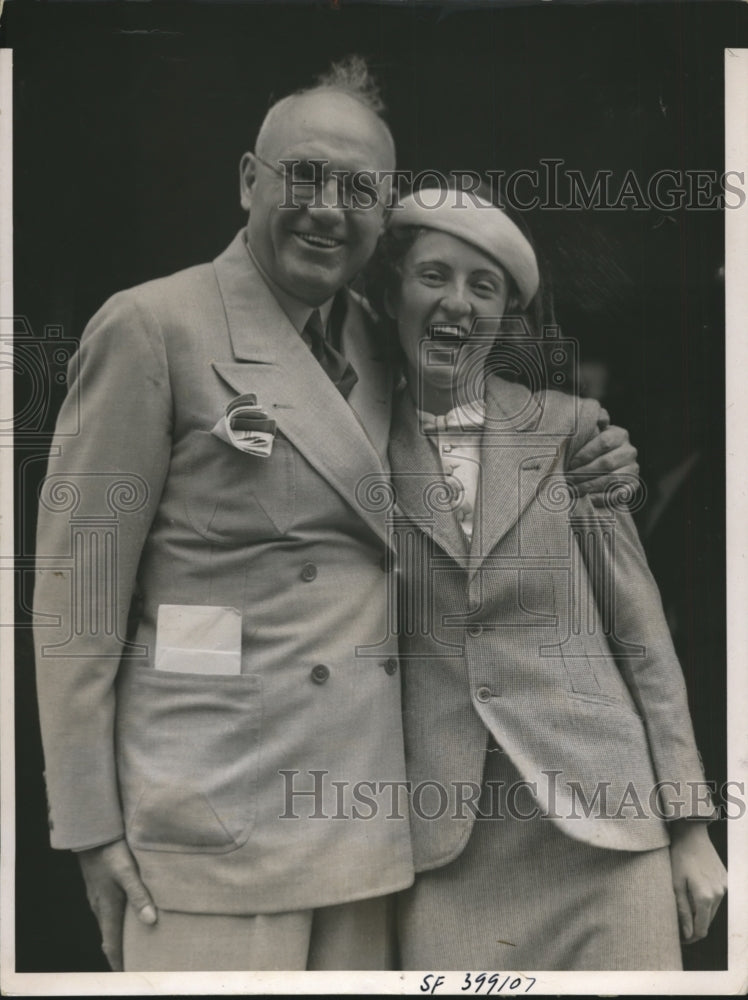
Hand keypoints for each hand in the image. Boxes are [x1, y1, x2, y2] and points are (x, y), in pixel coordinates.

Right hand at [77, 838, 156, 970]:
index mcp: (107, 907)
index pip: (112, 944)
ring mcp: (97, 897)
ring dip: (118, 935)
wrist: (91, 833)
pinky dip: (116, 920)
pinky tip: (126, 914)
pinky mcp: (98, 887)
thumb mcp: (128, 872)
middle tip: (136, 961)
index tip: (128, 974)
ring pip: (108, 923)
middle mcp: (99, 907)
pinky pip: (106, 911)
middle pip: (109, 937)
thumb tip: (151, 920)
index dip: (119, 961)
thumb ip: (139, 895)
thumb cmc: (110, 851)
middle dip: (120, 951)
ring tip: (134, 941)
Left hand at [568, 409, 638, 502]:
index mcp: (619, 435)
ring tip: (572, 490)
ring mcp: (633, 469)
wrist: (602, 468)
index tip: (569, 463)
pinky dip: (601, 498)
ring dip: (589, 486)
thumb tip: (600, 418)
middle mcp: (629, 451)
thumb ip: (591, 422)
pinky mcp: (632, 486)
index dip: (585, 453)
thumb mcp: (590, 433)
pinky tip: (587, 499)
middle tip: (567, 479)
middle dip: (583, 472)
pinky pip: (618, 494)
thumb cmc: (590, 448)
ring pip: (611, 479)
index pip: (604, 442)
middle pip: (606, 463)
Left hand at [669, 821, 726, 943]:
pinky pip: (717, 898)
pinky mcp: (725, 880)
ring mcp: (724, 886)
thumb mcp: (675, 884)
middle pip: (708, 921)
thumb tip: (687, 934)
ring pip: (713, 910)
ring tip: (685, 908)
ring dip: (701, 913)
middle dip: (695, 926)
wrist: (691, 835)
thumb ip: (683, 911)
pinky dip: (707, 901)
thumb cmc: (679, 857)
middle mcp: (719, 894)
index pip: (702, 929)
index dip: (691, 938)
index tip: (680, 939)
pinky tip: (694, 893)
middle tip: (679, 926)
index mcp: (705, 897)